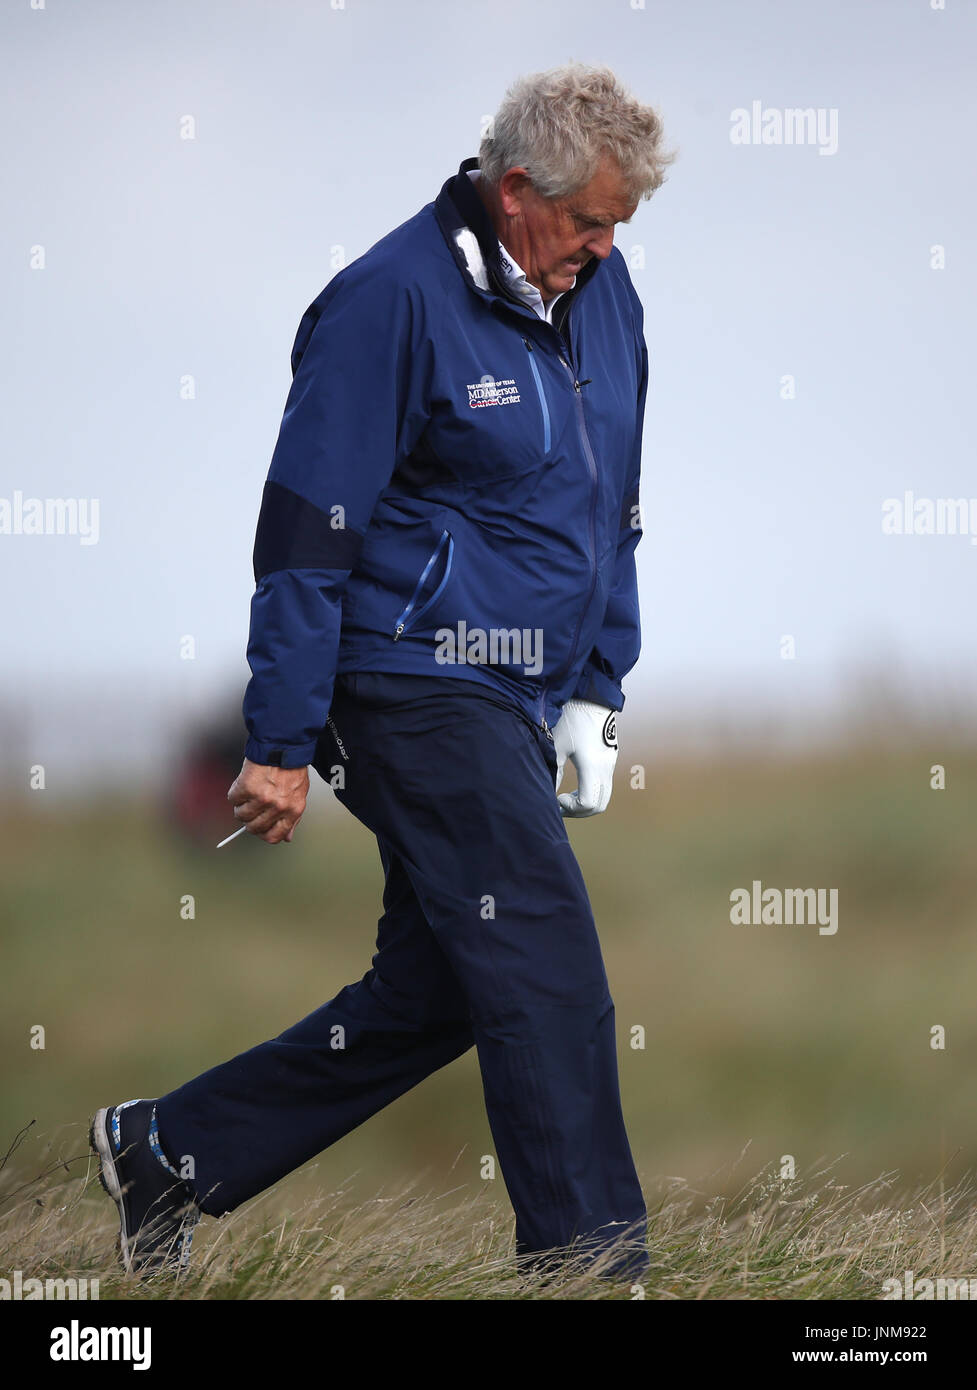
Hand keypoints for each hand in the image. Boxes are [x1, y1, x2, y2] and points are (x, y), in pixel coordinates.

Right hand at [227, 758, 309, 843]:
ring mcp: (262, 798)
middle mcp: (278, 807)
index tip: (259, 828)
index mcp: (293, 810)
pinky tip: (243, 784)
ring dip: (240, 806)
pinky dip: (235, 793)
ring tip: (247, 794)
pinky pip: (233, 799)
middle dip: (249, 821)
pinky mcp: (247, 787)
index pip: (274, 836)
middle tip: (250, 808)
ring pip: (240, 815)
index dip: (263, 834)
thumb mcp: (300, 794)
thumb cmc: (292, 769)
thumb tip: (286, 838)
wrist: (284, 745)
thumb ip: (293, 818)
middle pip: (254, 828)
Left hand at [552, 700, 618, 816]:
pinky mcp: (610, 759)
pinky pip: (604, 786)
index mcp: (592, 765)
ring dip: (585, 803)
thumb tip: (548, 793)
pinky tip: (572, 787)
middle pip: (599, 805)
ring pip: (604, 796)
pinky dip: (590, 792)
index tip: (556, 798)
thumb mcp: (557, 744)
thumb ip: (554, 772)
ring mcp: (610, 764)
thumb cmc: (571, 718)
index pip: (588, 803)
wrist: (592, 696)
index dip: (571, 808)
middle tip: (559, 805)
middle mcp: (606, 767)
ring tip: (564, 798)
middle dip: (579, 811)